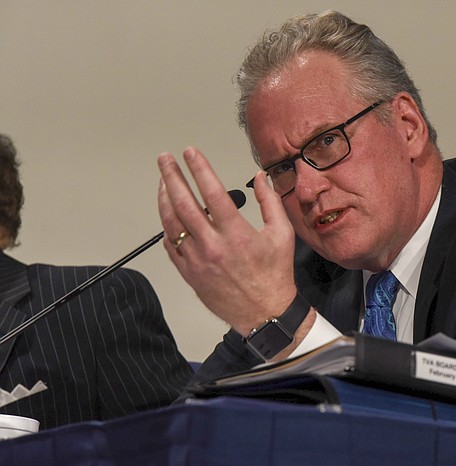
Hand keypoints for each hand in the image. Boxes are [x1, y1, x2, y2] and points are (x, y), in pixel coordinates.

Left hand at [157, 147, 302, 336]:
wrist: (264, 313)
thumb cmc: (275, 274)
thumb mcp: (282, 234)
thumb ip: (270, 202)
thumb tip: (260, 177)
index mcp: (237, 234)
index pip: (212, 192)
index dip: (199, 169)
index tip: (190, 152)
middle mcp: (213, 245)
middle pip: (184, 204)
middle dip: (172, 177)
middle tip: (165, 159)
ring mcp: (197, 260)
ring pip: (172, 223)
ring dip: (164, 199)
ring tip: (163, 182)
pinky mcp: (189, 273)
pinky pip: (171, 246)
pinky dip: (167, 226)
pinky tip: (168, 214)